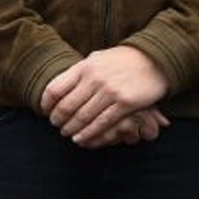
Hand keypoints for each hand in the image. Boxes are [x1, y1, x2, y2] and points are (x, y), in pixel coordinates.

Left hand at [40, 45, 168, 147]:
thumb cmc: (121, 61)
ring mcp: (110, 91)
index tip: (45, 112)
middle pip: (66, 106)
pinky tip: (82, 138)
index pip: (55, 89)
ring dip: (72, 129)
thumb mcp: (96, 59)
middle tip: (56, 126)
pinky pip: (102, 123)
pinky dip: (89, 133)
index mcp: (83, 67)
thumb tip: (58, 87)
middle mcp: (94, 79)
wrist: (154, 60)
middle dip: (58, 120)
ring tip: (67, 134)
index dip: (46, 104)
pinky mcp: (125, 104)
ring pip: (83, 117)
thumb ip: (78, 72)